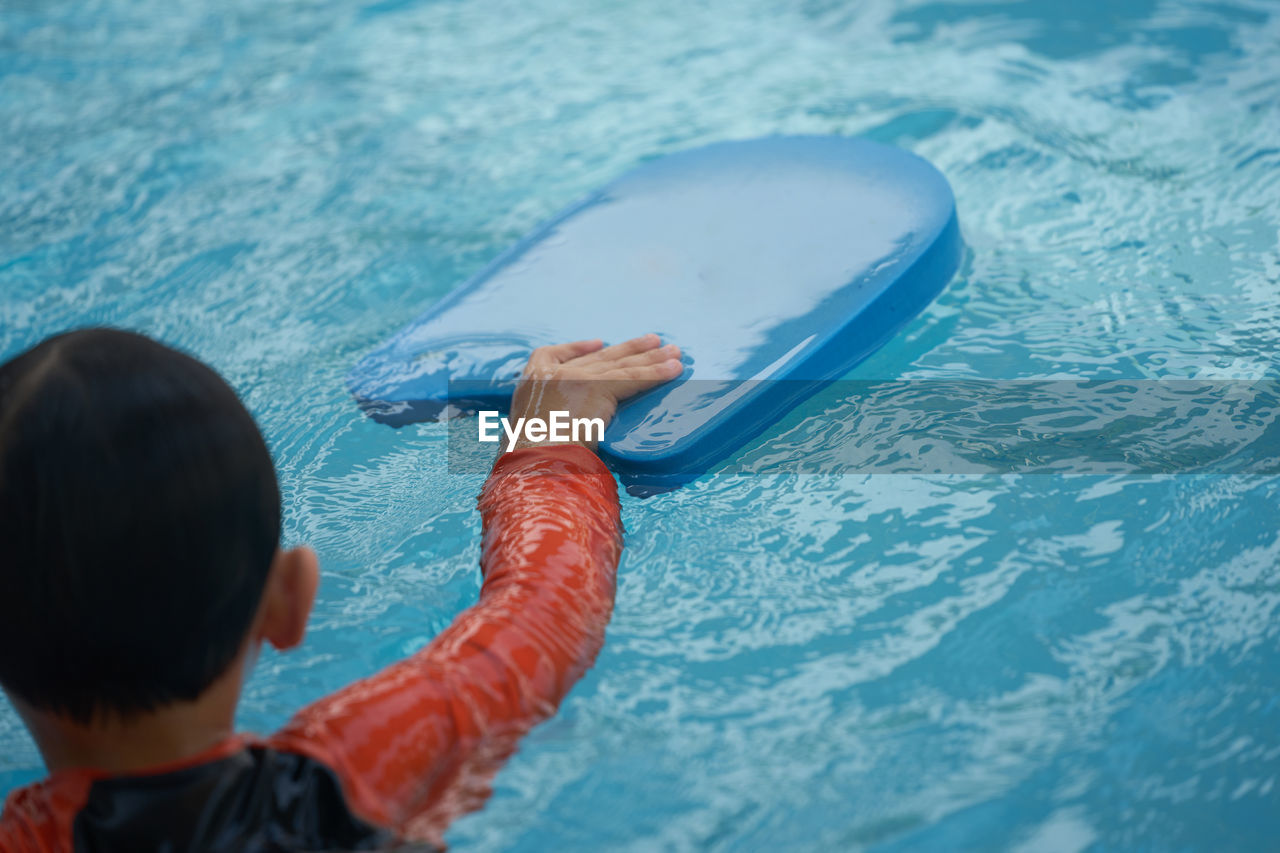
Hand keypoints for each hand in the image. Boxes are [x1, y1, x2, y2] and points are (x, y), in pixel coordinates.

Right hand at [506, 334, 681, 452]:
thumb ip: (545, 424)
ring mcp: (576, 378)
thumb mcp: (527, 434)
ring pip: (620, 365)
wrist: (536, 458)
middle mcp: (554, 373)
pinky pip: (633, 378)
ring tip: (675, 352)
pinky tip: (674, 369)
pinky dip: (656, 373)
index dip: (577, 348)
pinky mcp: (598, 388)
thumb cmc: (530, 457)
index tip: (598, 344)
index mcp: (531, 382)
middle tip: (653, 340)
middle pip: (599, 357)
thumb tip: (560, 435)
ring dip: (651, 358)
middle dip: (629, 349)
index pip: (550, 354)